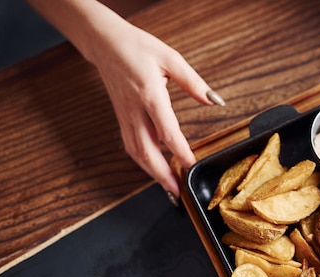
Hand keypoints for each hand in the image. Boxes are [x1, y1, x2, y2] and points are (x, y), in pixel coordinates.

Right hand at [87, 16, 222, 197]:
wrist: (104, 42)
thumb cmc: (138, 48)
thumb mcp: (171, 58)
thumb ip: (194, 83)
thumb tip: (215, 99)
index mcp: (149, 95)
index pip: (166, 131)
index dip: (179, 152)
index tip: (191, 165)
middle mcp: (134, 110)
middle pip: (146, 151)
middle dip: (161, 175)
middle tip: (177, 191)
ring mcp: (125, 116)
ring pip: (136, 152)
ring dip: (151, 173)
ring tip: (168, 188)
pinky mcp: (122, 118)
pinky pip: (131, 145)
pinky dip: (142, 162)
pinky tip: (153, 169)